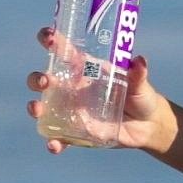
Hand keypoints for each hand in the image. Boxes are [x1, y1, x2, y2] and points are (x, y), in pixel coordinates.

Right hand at [27, 26, 174, 153]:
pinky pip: (59, 138)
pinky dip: (53, 142)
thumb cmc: (141, 96)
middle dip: (37, 78)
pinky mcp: (76, 132)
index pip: (64, 52)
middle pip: (45, 79)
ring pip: (44, 107)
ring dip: (36, 107)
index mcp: (87, 70)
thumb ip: (138, 74)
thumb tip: (139, 61)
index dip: (52, 41)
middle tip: (45, 81)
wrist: (147, 125)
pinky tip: (54, 146)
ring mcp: (71, 111)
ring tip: (37, 108)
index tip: (47, 36)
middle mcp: (73, 89)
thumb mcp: (141, 84)